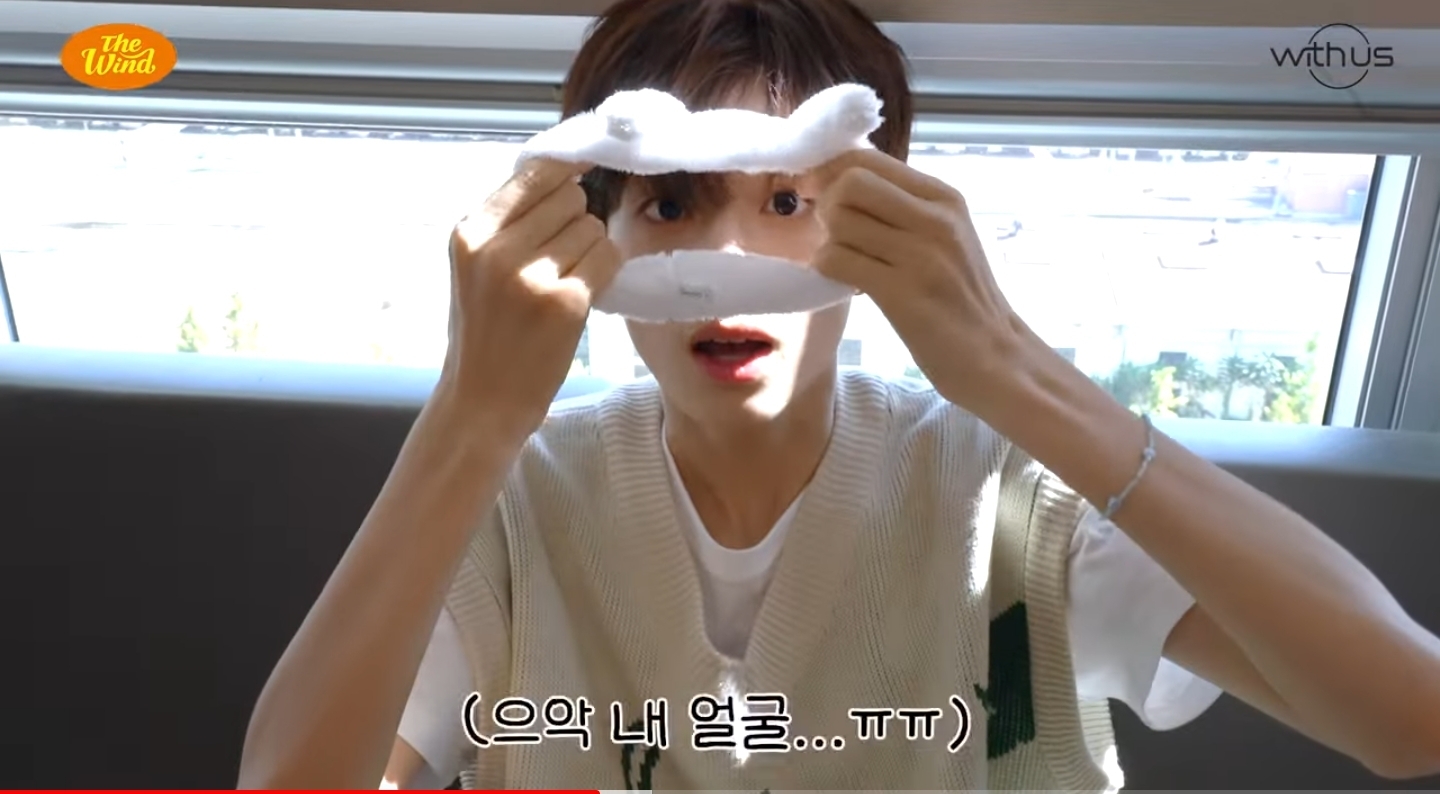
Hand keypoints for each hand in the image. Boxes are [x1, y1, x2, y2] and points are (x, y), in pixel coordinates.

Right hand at [435, 158, 620, 448]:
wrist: (482, 402)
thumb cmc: (483, 332)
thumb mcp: (477, 267)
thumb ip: (510, 222)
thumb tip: (565, 171)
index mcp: (470, 233)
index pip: (533, 173)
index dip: (566, 170)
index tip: (584, 171)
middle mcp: (497, 249)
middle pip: (569, 197)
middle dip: (575, 220)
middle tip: (562, 255)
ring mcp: (531, 276)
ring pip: (592, 227)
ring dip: (591, 249)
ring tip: (566, 281)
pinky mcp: (566, 302)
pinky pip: (608, 257)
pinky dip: (606, 269)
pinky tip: (585, 291)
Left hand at [811, 149, 1028, 412]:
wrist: (994, 355)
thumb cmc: (961, 297)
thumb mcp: (946, 236)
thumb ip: (904, 207)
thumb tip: (842, 181)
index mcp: (945, 197)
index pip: (870, 158)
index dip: (831, 170)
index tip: (818, 190)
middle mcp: (936, 218)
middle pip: (851, 182)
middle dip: (826, 203)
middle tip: (829, 230)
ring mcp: (920, 255)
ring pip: (840, 220)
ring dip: (826, 240)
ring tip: (842, 258)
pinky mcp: (902, 293)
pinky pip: (837, 261)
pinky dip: (827, 267)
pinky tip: (843, 280)